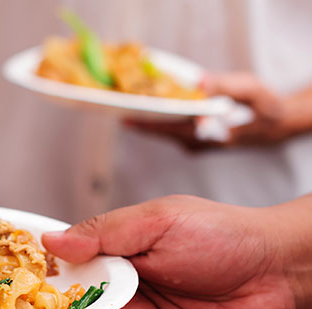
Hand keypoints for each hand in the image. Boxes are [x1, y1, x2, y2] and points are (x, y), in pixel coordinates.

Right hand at [42, 195, 306, 308]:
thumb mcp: (157, 221)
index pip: (66, 268)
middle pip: (68, 307)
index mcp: (113, 254)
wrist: (276, 272)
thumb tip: (51, 241)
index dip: (45, 276)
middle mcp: (118, 289)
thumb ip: (103, 232)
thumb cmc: (222, 235)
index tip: (27, 280)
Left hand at [127, 72, 305, 150]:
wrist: (272, 127)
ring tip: (126, 108)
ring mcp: (194, 145)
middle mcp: (198, 144)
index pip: (172, 130)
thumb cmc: (264, 107)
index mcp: (210, 135)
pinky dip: (159, 120)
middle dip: (140, 121)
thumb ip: (227, 85)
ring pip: (164, 133)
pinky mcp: (193, 141)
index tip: (126, 119)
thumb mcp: (253, 90)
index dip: (148, 124)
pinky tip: (147, 109)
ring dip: (147, 121)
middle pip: (161, 133)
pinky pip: (170, 131)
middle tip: (117, 111)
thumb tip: (199, 82)